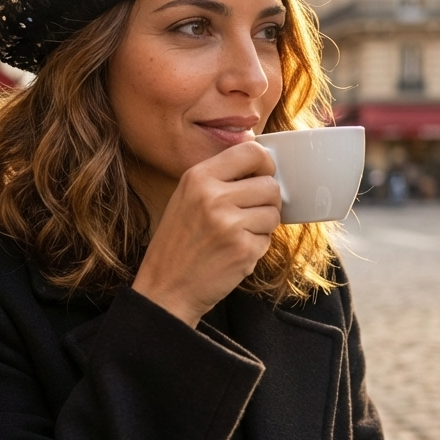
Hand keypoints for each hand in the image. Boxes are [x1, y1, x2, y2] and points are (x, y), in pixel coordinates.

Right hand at [132, 141, 280, 327]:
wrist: (165, 288)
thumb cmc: (177, 244)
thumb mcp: (186, 198)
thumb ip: (219, 178)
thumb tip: (260, 164)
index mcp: (198, 177)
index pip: (252, 151)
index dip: (265, 164)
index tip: (262, 176)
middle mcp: (213, 196)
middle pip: (270, 184)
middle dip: (266, 201)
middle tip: (248, 214)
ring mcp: (229, 224)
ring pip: (274, 213)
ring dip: (263, 226)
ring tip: (237, 235)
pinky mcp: (243, 250)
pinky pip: (268, 239)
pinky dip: (255, 247)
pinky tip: (232, 253)